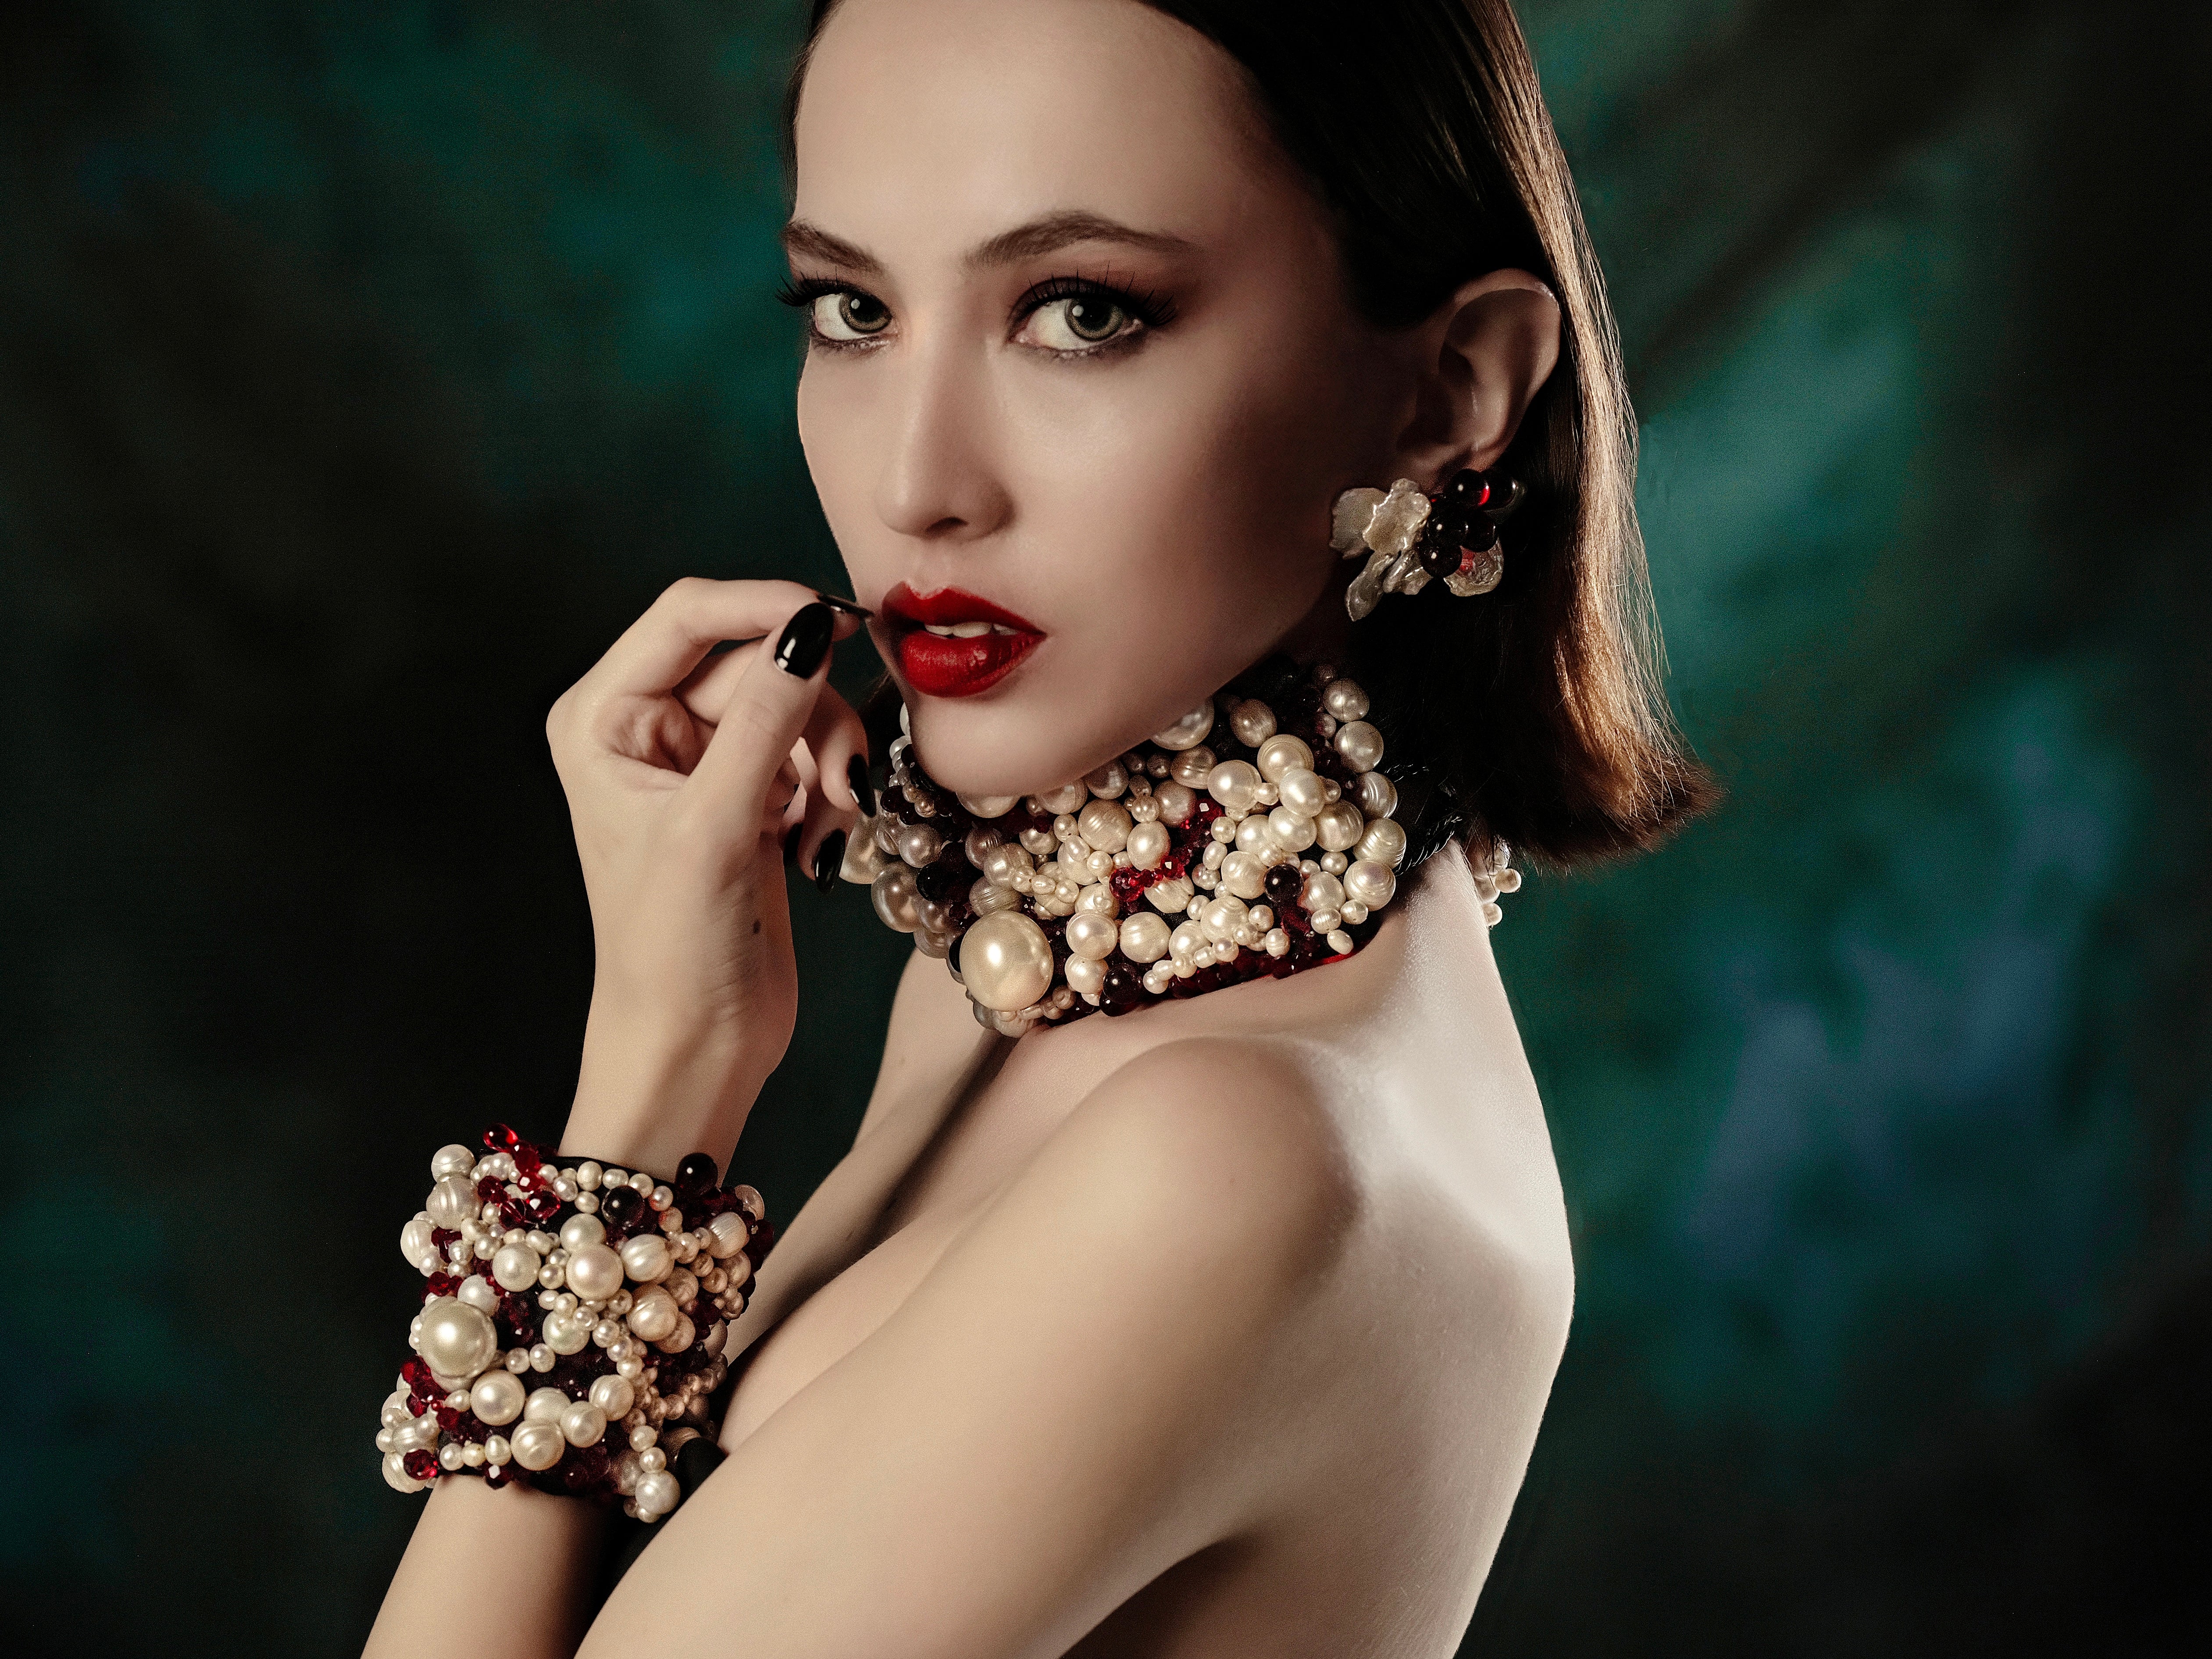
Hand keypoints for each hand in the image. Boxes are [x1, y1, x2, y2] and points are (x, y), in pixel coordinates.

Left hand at [545, 579, 869, 1170]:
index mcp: (602, 718)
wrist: (696, 1048)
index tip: (835, 620)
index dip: (763, 606)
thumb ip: (763, 717)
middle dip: (807, 711)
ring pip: (793, 705)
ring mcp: (702, 764)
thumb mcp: (714, 824)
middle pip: (754, 661)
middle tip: (837, 774)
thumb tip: (811, 627)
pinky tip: (818, 841)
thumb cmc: (671, 952)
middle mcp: (647, 730)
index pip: (687, 616)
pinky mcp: (750, 799)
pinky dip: (828, 788)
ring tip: (829, 816)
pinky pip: (810, 752)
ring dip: (826, 754)